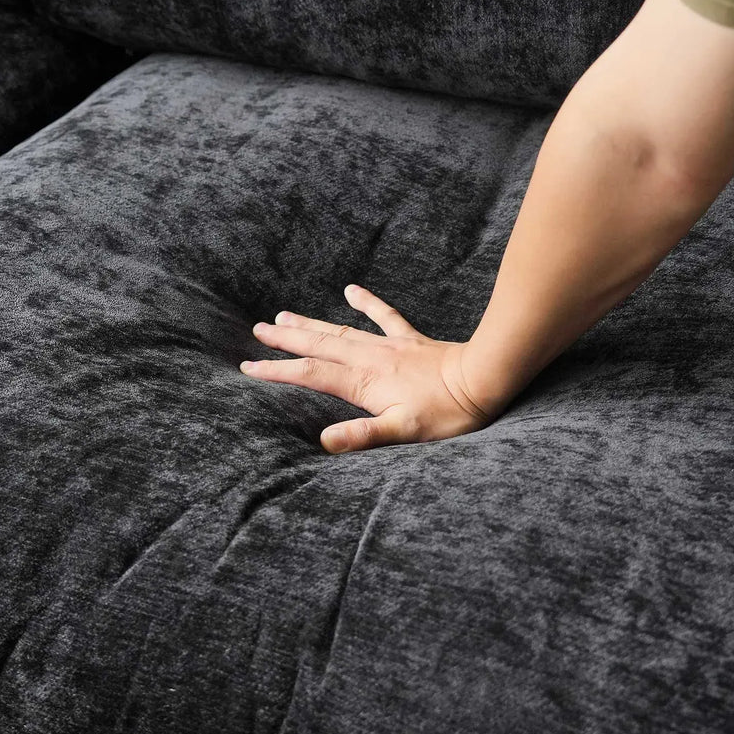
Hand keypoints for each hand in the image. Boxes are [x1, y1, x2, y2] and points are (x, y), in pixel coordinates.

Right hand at [240, 284, 499, 453]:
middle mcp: (370, 359)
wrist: (484, 380)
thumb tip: (322, 442)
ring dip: (311, 323)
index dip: (278, 371)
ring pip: (341, 331)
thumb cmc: (447, 412)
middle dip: (286, 340)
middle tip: (257, 331)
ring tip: (283, 315)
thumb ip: (362, 436)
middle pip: (319, 345)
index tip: (249, 367)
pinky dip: (366, 303)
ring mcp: (389, 347)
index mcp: (364, 382)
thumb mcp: (402, 431)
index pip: (311, 374)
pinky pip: (384, 316)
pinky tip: (351, 290)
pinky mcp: (410, 341)